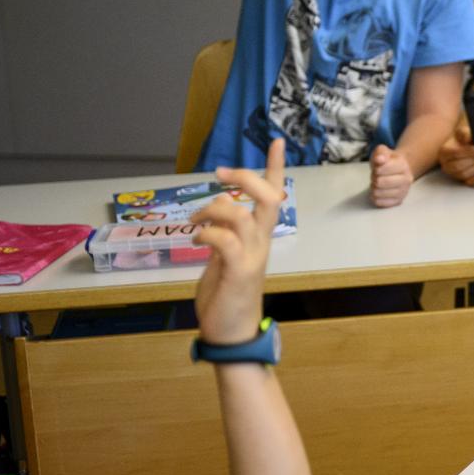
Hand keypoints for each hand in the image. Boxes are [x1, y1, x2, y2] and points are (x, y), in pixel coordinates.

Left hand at [191, 138, 284, 345]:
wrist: (230, 331)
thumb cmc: (226, 296)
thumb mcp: (223, 258)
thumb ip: (223, 234)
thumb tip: (216, 208)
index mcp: (259, 237)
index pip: (274, 196)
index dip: (275, 168)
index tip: (277, 142)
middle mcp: (261, 242)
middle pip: (268, 198)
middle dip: (246, 179)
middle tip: (221, 173)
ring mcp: (252, 256)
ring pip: (243, 216)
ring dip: (215, 209)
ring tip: (196, 219)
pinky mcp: (238, 271)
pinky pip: (226, 241)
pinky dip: (208, 233)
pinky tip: (197, 239)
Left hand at [369, 144, 412, 207]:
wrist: (399, 170)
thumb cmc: (388, 161)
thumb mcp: (383, 152)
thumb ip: (380, 152)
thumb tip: (379, 159)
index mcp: (403, 165)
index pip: (385, 169)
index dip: (376, 169)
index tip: (377, 169)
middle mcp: (407, 179)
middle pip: (381, 182)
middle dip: (375, 179)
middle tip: (376, 177)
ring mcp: (404, 191)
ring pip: (380, 193)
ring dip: (374, 189)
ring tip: (378, 184)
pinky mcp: (399, 201)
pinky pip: (382, 203)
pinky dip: (376, 198)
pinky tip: (378, 193)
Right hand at [438, 115, 473, 186]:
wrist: (465, 141)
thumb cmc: (463, 137)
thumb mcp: (463, 130)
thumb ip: (464, 133)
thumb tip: (467, 138)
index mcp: (444, 152)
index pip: (455, 153)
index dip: (468, 152)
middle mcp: (446, 164)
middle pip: (458, 166)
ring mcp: (453, 173)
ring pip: (463, 174)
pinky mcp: (461, 178)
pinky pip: (466, 183)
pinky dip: (473, 182)